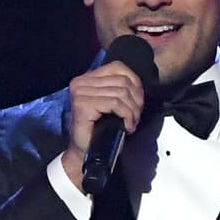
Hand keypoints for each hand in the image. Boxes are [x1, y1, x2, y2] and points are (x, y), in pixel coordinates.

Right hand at [60, 63, 147, 189]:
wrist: (84, 153)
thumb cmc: (99, 131)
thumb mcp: (111, 106)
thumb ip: (120, 91)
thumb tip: (138, 87)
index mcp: (87, 78)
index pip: (118, 67)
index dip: (135, 84)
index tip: (139, 103)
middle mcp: (81, 82)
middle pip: (122, 81)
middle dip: (136, 101)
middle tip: (136, 118)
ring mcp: (80, 92)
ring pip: (121, 93)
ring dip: (132, 111)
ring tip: (131, 123)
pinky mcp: (83, 105)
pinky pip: (115, 104)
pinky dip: (126, 115)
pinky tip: (127, 127)